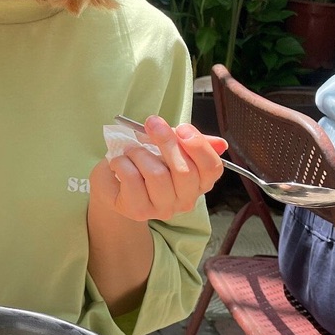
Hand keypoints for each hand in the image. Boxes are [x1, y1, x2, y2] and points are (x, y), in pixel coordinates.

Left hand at [91, 115, 226, 221]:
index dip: (198, 146)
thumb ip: (191, 142)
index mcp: (199, 183)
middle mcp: (185, 200)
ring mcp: (163, 208)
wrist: (114, 182)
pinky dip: (122, 163)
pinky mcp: (138, 211)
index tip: (181, 128)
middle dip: (166, 141)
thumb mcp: (169, 147)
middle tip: (152, 124)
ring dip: (139, 153)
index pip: (212, 168)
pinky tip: (119, 162)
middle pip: (184, 170)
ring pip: (157, 174)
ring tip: (131, 150)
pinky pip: (132, 179)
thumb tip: (220, 143)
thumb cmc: (146, 162)